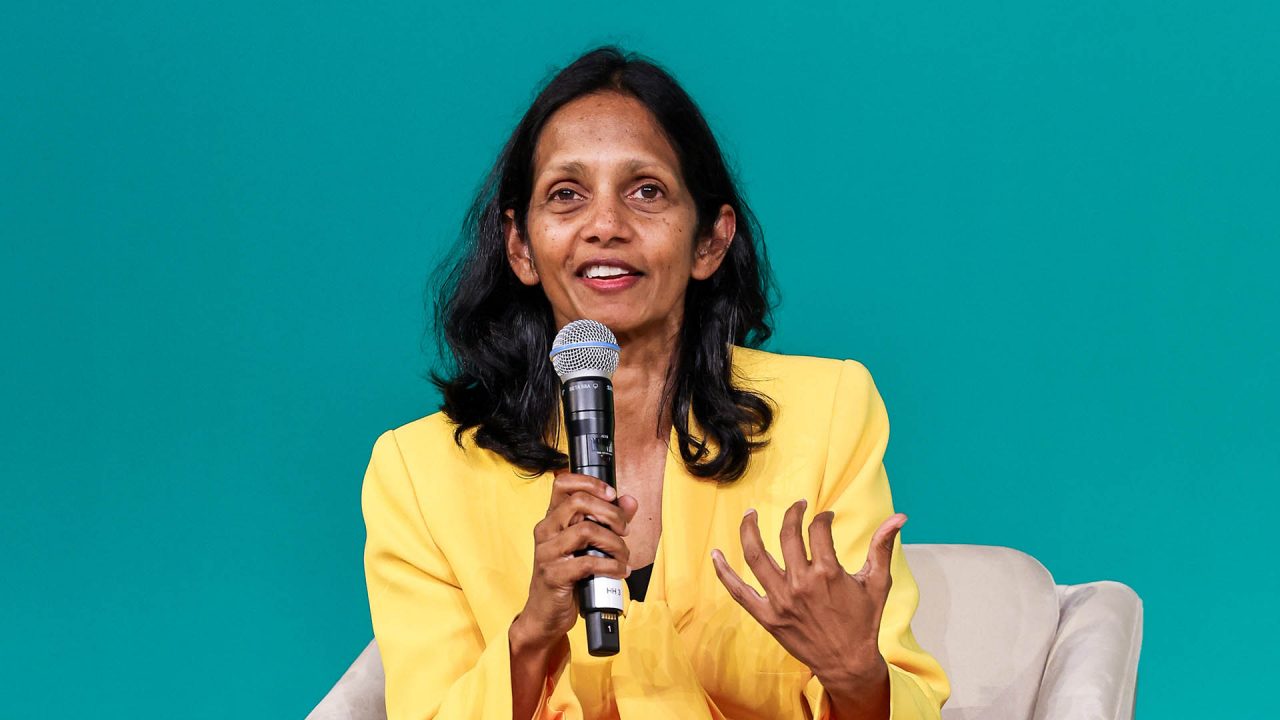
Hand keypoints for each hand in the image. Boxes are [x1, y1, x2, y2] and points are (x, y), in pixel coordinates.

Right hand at [511, 472, 638, 649]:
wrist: (545, 615)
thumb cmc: (567, 577)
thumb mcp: (587, 546)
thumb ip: (609, 521)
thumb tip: (630, 501)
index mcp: (552, 519)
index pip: (562, 483)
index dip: (590, 482)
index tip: (612, 495)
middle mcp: (546, 531)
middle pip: (578, 502)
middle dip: (610, 513)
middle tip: (624, 529)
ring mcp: (547, 553)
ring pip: (586, 531)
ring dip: (614, 543)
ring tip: (623, 555)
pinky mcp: (554, 575)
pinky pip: (588, 562)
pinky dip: (611, 566)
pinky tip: (620, 571)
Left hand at [710, 500, 905, 692]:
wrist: (848, 662)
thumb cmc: (863, 622)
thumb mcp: (877, 583)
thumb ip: (883, 547)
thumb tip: (900, 517)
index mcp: (828, 573)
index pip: (818, 530)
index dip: (822, 517)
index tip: (825, 517)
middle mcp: (801, 584)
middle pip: (787, 535)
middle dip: (792, 514)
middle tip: (797, 506)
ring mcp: (780, 600)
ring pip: (756, 556)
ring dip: (749, 530)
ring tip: (749, 514)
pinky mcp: (767, 616)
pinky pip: (738, 592)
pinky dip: (724, 573)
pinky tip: (715, 554)